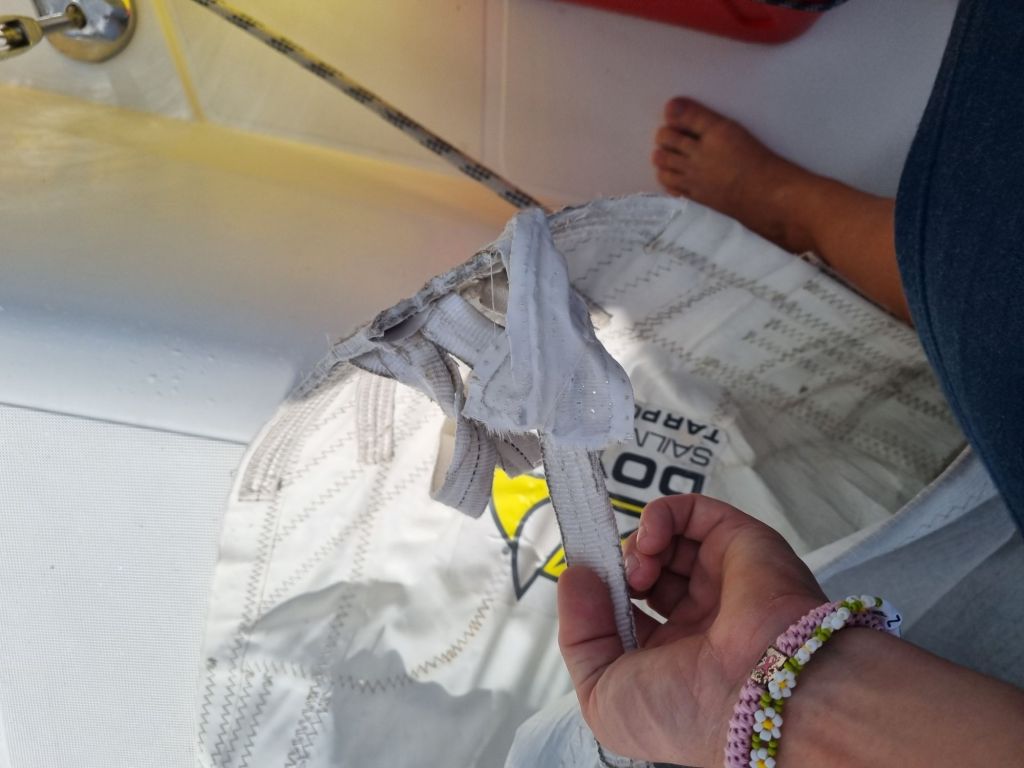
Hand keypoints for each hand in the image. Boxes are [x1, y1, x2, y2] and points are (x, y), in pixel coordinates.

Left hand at [557, 494, 826, 766]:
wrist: (755, 693)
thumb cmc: (679, 709)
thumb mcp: (604, 694)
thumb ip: (579, 635)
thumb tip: (575, 576)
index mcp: (672, 658)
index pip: (628, 613)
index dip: (601, 598)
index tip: (584, 589)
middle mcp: (699, 618)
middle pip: (644, 572)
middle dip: (618, 571)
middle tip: (612, 582)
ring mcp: (720, 578)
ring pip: (666, 541)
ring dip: (637, 546)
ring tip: (637, 571)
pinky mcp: (738, 542)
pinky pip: (692, 512)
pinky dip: (659, 516)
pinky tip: (650, 542)